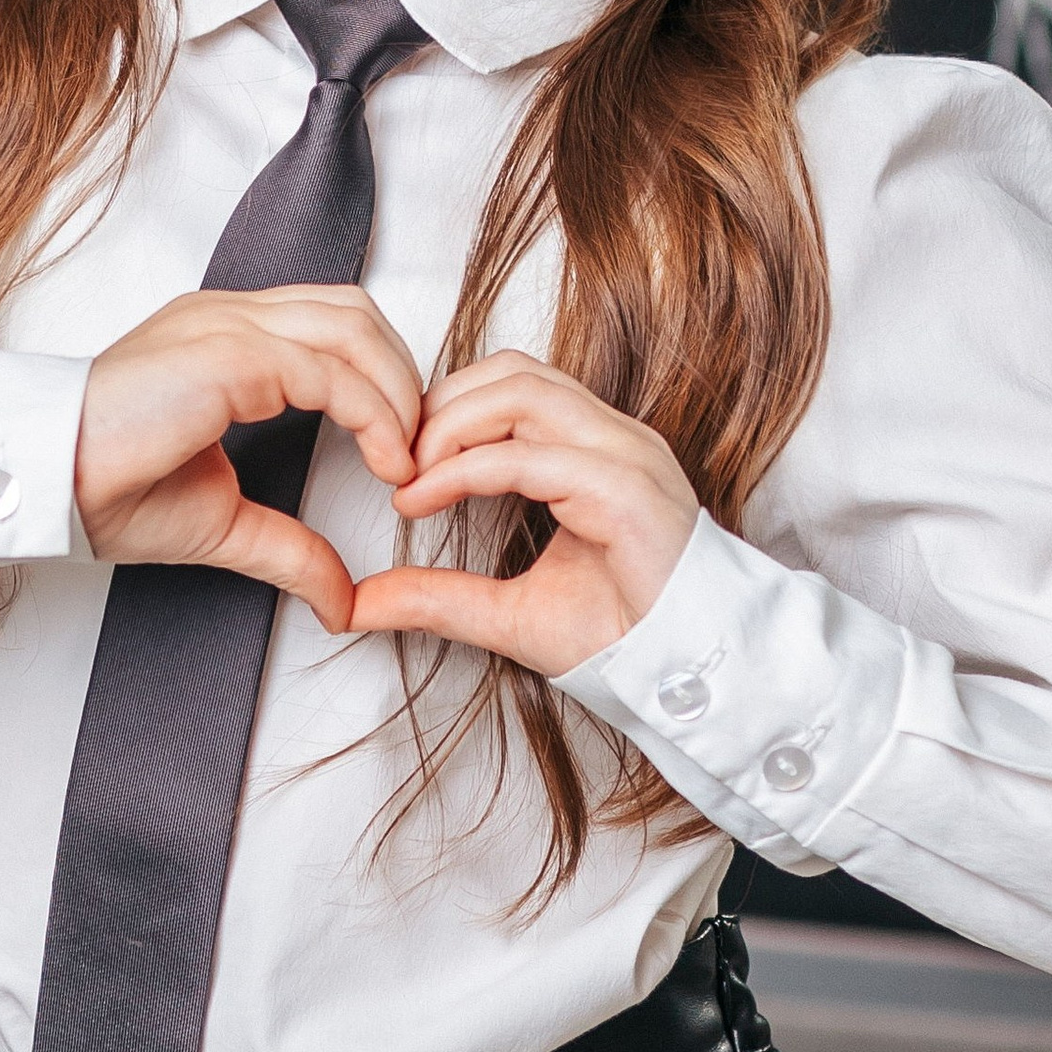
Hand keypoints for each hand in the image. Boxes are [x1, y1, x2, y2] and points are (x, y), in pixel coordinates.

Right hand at [74, 288, 424, 631]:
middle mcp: (229, 318)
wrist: (42, 483)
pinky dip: (372, 412)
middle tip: (420, 449)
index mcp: (225, 339)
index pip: (332, 326)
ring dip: (397, 390)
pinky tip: (384, 461)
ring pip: (352, 327)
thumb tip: (343, 600)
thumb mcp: (222, 524)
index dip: (381, 379)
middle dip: (401, 375)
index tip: (401, 451)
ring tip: (407, 457)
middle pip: (354, 312)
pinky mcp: (226, 352)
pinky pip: (328, 369)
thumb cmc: (103, 489)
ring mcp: (227, 324)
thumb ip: (290, 550)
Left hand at [345, 352, 698, 674]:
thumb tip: (360, 602)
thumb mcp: (508, 614)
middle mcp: (615, 441)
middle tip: (394, 462)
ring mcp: (625, 458)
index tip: (399, 462)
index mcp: (596, 451)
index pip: (514, 384)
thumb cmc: (622, 639)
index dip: (447, 409)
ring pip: (523, 392)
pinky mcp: (626, 491)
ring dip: (450, 427)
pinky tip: (424, 498)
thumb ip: (438, 598)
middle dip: (440, 407)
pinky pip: (532, 457)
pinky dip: (466, 471)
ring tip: (410, 477)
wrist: (692, 678)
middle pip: (512, 372)